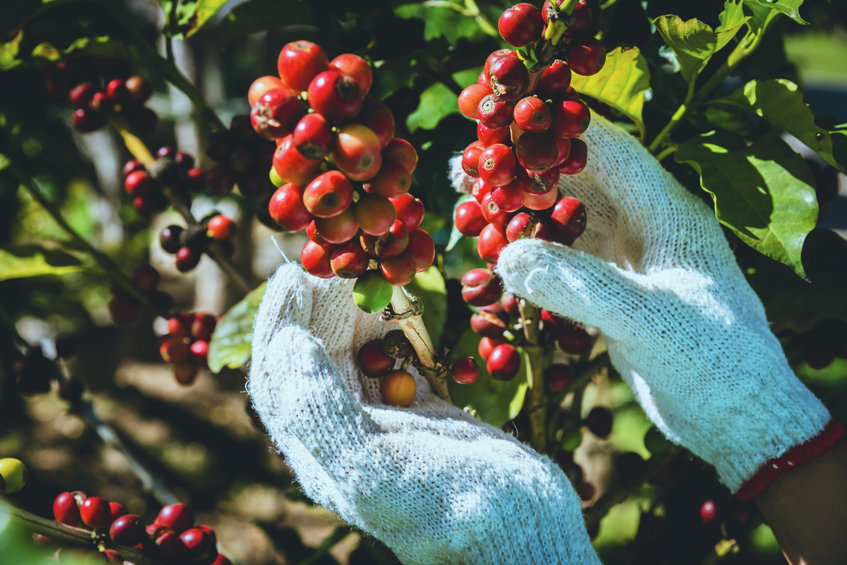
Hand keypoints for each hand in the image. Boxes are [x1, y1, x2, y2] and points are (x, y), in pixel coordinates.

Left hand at [248, 262, 599, 564]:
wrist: (521, 536)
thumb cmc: (450, 508)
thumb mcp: (375, 469)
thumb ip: (322, 411)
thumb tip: (287, 345)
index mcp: (321, 451)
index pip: (280, 378)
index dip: (280, 324)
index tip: (295, 274)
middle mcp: (345, 435)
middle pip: (314, 360)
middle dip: (318, 308)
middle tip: (338, 262)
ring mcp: (386, 424)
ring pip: (353, 357)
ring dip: (353, 314)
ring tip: (368, 276)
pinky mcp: (423, 414)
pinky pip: (396, 362)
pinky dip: (395, 331)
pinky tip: (403, 310)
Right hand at [466, 114, 839, 495]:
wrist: (735, 416)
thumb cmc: (712, 361)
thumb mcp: (648, 320)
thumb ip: (580, 287)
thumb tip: (509, 258)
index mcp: (669, 213)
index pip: (609, 154)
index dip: (556, 138)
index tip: (502, 134)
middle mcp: (648, 227)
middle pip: (578, 185)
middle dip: (527, 180)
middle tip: (469, 180)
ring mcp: (631, 260)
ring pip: (567, 224)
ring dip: (525, 221)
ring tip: (475, 220)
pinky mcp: (617, 293)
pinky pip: (567, 263)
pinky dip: (534, 261)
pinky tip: (500, 268)